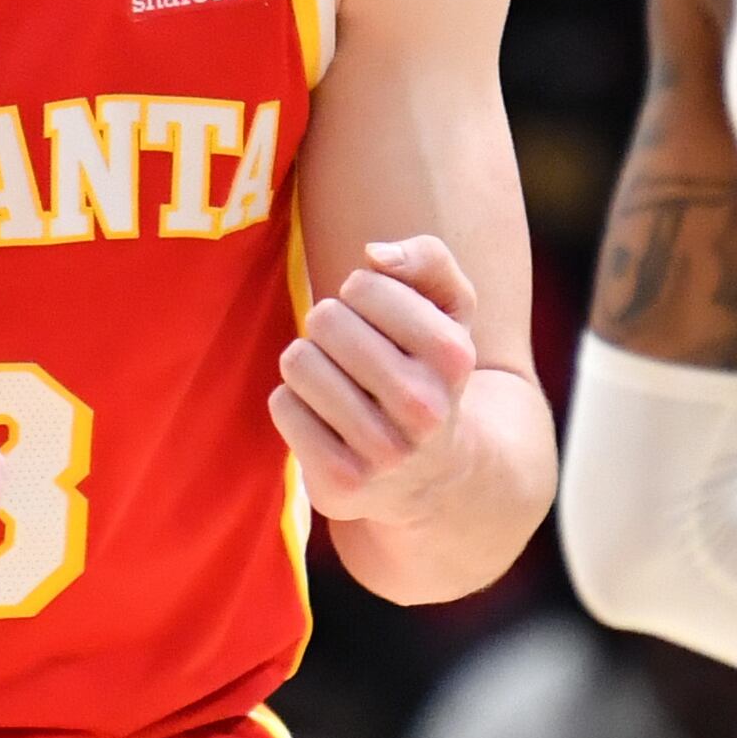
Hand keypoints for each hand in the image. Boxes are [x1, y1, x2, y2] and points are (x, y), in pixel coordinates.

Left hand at [274, 236, 483, 527]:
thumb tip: (373, 255)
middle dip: (329, 326)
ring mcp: (383, 451)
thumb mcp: (450, 311)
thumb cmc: (428, 371)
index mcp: (453, 355)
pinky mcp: (342, 482)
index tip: (379, 319)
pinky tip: (325, 420)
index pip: (363, 284)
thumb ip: (428, 260)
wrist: (434, 474)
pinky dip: (294, 404)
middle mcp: (424, 407)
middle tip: (351, 353)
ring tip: (336, 384)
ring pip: (298, 362)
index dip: (360, 292)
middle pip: (325, 319)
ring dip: (309, 364)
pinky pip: (283, 405)